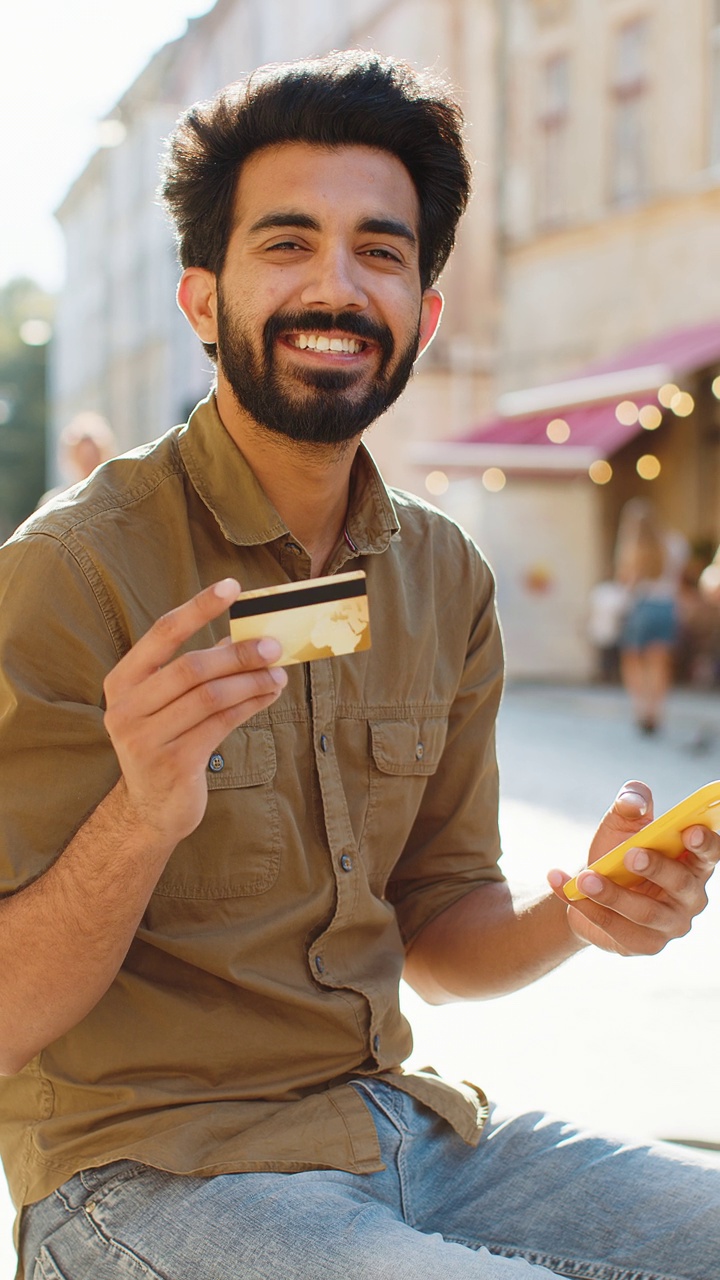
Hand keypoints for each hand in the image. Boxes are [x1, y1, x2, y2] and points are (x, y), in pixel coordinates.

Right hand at [103, 578, 286, 844]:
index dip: (199, 608)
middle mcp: (127, 708)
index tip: (231, 587)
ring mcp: (146, 738)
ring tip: (278, 675)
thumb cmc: (165, 740)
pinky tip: (268, 696)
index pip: (162, 633)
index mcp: (122, 681)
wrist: (149, 808)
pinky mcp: (173, 763)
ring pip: (210, 697)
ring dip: (251, 682)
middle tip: (274, 645)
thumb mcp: (167, 702)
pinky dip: (250, 705)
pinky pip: (221, 724)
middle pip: (191, 667)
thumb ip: (197, 669)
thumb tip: (245, 635)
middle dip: (238, 654)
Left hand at [547, 781, 719, 955]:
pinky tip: (564, 886)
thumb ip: (630, 804)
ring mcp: (669, 925)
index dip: (705, 843)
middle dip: (655, 868)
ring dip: (611, 894)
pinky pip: (615, 928)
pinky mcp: (643, 944)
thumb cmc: (618, 851)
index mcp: (694, 862)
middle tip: (629, 854)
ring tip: (583, 877)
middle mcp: (690, 897)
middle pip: (681, 884)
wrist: (590, 887)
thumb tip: (633, 800)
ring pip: (644, 912)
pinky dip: (587, 907)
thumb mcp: (622, 823)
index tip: (689, 830)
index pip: (710, 853)